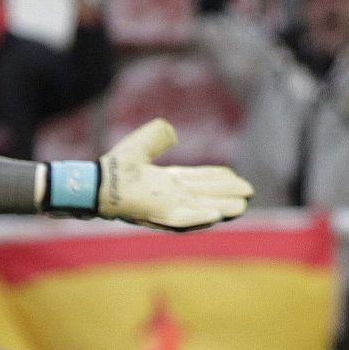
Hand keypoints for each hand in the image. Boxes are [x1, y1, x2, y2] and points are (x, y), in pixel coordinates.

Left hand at [98, 119, 253, 229]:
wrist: (99, 183)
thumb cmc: (115, 168)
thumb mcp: (140, 145)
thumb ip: (158, 136)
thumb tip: (172, 132)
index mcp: (169, 182)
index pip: (200, 180)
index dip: (218, 179)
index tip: (236, 178)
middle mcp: (172, 196)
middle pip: (207, 194)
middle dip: (228, 194)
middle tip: (249, 193)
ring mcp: (168, 207)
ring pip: (203, 208)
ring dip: (223, 207)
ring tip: (242, 206)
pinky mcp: (160, 215)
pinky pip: (184, 218)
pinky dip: (200, 217)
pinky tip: (217, 215)